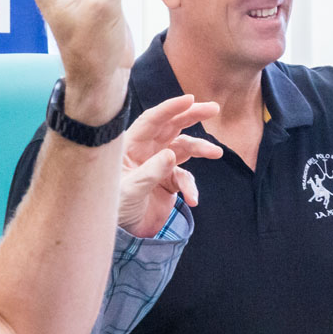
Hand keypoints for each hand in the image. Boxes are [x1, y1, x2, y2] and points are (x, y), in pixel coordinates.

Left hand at [118, 95, 221, 237]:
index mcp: (131, 146)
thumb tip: (171, 154)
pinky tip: (193, 200)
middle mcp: (146, 151)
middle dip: (192, 116)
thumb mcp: (129, 190)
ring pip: (184, 148)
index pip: (152, 121)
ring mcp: (160, 165)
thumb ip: (150, 172)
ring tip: (216, 154)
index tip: (190, 99)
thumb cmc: (115, 207)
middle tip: (214, 108)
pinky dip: (191, 188)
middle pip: (172, 126)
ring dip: (201, 149)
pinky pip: (186, 178)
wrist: (122, 234)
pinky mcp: (169, 181)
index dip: (170, 108)